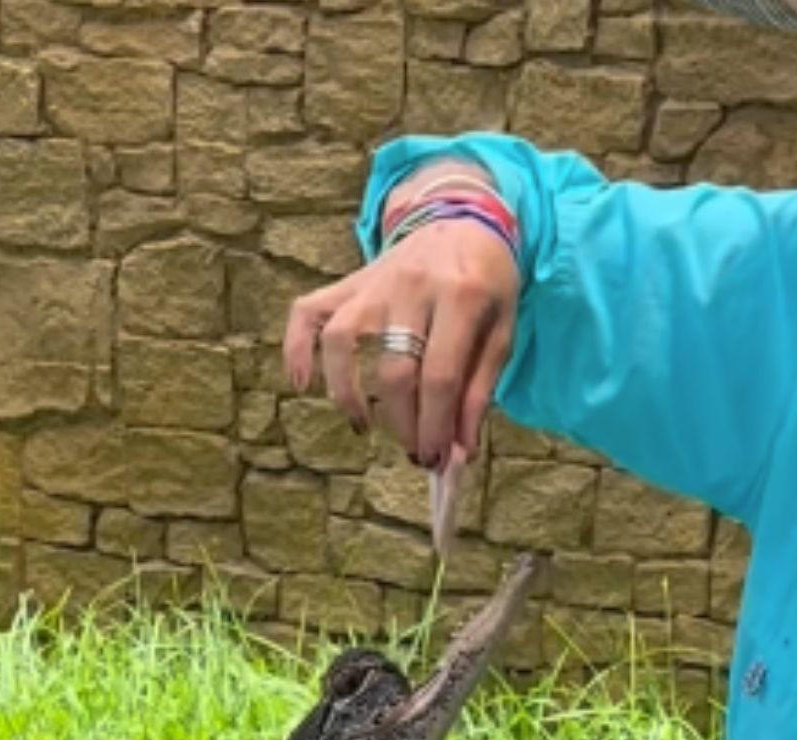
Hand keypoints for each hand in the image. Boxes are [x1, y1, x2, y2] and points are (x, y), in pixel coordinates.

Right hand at [282, 172, 519, 469]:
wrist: (463, 222)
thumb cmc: (487, 285)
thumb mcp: (500, 333)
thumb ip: (479, 390)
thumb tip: (460, 449)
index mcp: (460, 296)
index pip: (440, 376)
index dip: (435, 426)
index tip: (436, 459)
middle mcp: (411, 286)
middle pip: (395, 370)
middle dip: (403, 424)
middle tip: (414, 452)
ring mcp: (373, 283)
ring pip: (342, 341)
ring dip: (347, 393)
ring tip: (364, 425)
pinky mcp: (348, 284)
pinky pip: (307, 313)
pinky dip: (296, 348)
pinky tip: (301, 383)